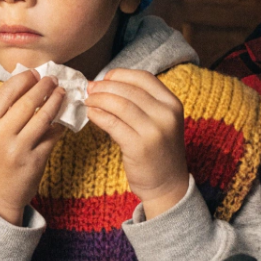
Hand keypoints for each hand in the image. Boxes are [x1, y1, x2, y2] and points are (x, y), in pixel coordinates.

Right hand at [0, 70, 66, 224]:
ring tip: (62, 93)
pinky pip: (52, 136)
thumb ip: (2, 111)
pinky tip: (63, 117)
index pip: (6, 92)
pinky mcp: (35, 160)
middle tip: (53, 79)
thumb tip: (26, 84)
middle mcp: (0, 135)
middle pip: (27, 101)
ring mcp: (19, 148)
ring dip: (56, 101)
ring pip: (44, 116)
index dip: (23, 79)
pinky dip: (60, 124)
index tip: (34, 73)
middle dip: (43, 86)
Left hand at [86, 68, 188, 218]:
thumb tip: (105, 83)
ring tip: (88, 101)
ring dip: (98, 100)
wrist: (168, 185)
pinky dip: (98, 116)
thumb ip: (141, 102)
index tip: (104, 78)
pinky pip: (112, 124)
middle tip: (89, 89)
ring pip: (119, 104)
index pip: (143, 78)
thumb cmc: (158, 150)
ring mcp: (154, 131)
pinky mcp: (139, 146)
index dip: (120, 75)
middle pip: (128, 90)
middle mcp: (166, 115)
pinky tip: (91, 114)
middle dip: (104, 86)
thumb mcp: (160, 121)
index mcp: (172, 104)